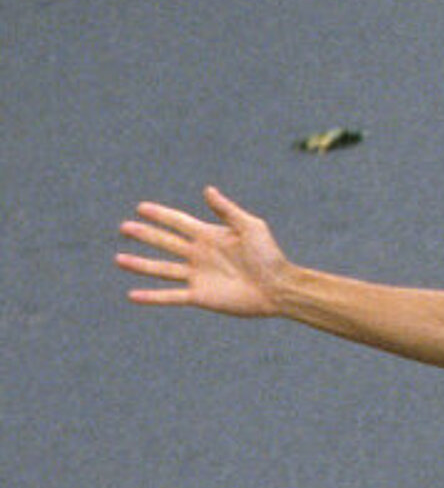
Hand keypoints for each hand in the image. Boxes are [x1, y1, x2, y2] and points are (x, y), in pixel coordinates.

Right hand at [116, 186, 287, 316]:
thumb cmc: (269, 256)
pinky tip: (133, 296)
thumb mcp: (250, 227)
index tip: (141, 208)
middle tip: (124, 228)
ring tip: (119, 260)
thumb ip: (227, 211)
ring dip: (141, 265)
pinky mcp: (200, 296)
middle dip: (145, 235)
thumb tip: (207, 190)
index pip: (178, 221)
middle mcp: (199, 255)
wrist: (279, 288)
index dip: (160, 215)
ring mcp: (198, 276)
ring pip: (162, 269)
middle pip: (165, 242)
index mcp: (208, 236)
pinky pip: (171, 296)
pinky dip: (153, 297)